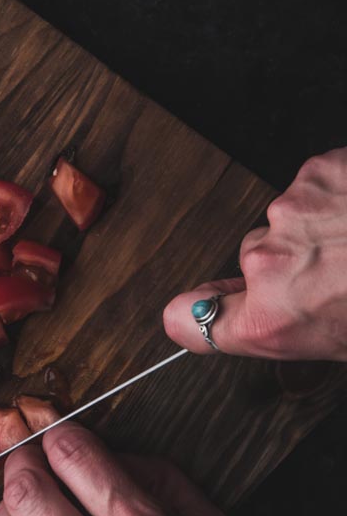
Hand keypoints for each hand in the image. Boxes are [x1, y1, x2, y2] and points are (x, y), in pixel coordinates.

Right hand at [164, 149, 346, 360]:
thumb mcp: (344, 342)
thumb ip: (297, 326)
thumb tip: (285, 316)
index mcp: (275, 317)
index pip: (193, 319)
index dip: (192, 314)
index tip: (184, 315)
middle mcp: (271, 263)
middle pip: (257, 258)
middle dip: (292, 261)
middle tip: (341, 272)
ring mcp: (291, 211)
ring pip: (290, 218)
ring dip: (320, 226)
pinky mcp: (316, 173)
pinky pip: (316, 184)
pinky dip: (337, 194)